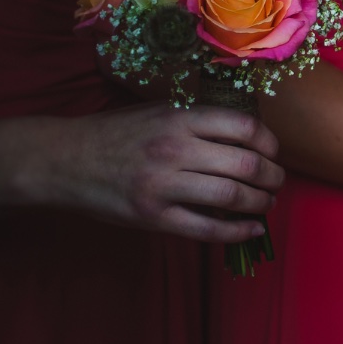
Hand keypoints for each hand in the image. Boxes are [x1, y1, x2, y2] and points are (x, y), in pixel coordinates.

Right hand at [0, 105, 284, 240]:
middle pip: (245, 165)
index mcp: (177, 118)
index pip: (243, 127)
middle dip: (272, 177)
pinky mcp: (154, 217)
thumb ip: (196, 121)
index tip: (273, 152)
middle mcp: (173, 149)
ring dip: (260, 203)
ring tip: (266, 204)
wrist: (65, 159)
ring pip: (231, 197)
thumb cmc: (115, 134)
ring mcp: (163, 185)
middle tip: (276, 182)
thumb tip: (244, 133)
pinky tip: (252, 229)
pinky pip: (208, 229)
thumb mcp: (156, 112)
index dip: (269, 143)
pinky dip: (238, 232)